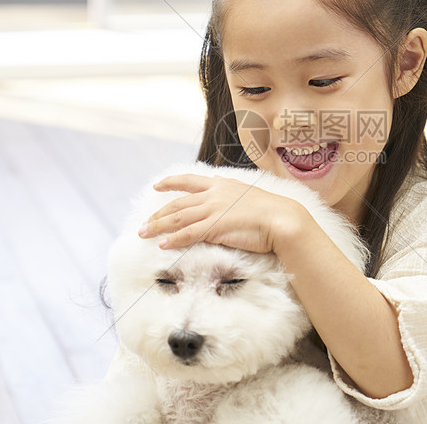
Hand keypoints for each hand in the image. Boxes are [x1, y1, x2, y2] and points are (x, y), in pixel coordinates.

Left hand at [138, 173, 310, 253]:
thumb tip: (223, 189)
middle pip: (178, 203)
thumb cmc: (272, 212)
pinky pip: (187, 234)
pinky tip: (162, 245)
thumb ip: (233, 194)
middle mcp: (214, 195)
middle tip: (144, 223)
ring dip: (158, 226)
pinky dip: (173, 240)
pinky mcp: (214, 227)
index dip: (170, 183)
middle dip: (158, 214)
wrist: (282, 219)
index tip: (157, 186)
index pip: (189, 181)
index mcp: (222, 185)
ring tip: (144, 234)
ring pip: (177, 218)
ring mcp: (213, 210)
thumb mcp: (248, 196)